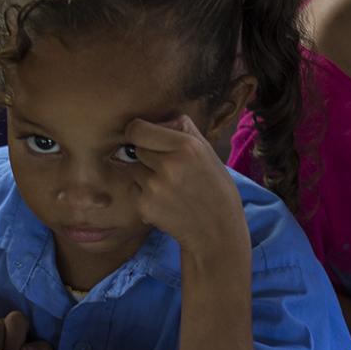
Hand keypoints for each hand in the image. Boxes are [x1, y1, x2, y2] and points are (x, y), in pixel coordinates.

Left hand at [124, 116, 247, 260]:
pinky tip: (165, 202)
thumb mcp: (208, 152)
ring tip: (168, 187)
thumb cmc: (215, 188)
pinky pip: (133, 190)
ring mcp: (155, 187)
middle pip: (135, 148)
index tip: (144, 138)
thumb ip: (184, 130)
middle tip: (165, 168)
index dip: (137, 132)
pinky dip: (144, 194)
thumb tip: (160, 119)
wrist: (217, 230)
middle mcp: (169, 164)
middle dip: (146, 155)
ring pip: (133, 169)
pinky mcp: (145, 206)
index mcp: (186, 146)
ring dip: (144, 175)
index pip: (137, 129)